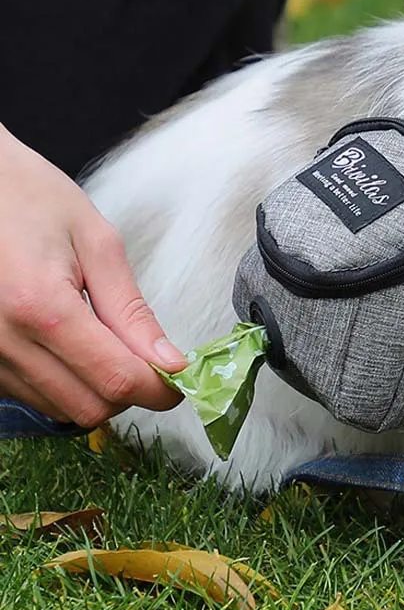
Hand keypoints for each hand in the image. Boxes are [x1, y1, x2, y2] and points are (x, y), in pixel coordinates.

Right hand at [0, 125, 185, 426]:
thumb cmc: (34, 200)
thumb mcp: (97, 244)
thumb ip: (132, 310)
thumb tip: (169, 361)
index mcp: (41, 307)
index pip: (115, 378)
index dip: (159, 389)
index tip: (181, 381)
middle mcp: (4, 342)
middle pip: (88, 407)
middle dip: (130, 392)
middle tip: (151, 360)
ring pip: (60, 409)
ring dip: (97, 389)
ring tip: (108, 341)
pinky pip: (33, 395)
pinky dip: (66, 383)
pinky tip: (75, 345)